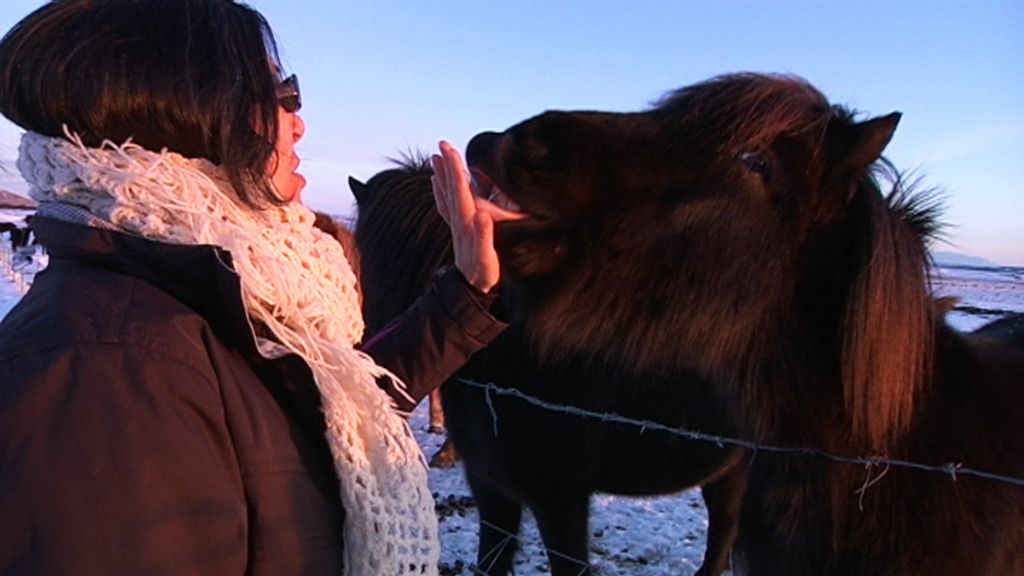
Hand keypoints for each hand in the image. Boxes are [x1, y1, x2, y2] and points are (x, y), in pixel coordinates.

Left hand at [431, 140, 522, 292]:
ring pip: (446, 195)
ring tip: (435, 157)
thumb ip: (484, 236)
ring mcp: (457, 224)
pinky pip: (447, 205)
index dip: (455, 170)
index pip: (460, 190)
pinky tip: (437, 183)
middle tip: (442, 145)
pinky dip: (441, 191)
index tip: (450, 150)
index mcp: (466, 222)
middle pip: (451, 188)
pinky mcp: (458, 229)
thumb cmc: (482, 273)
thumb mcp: (487, 257)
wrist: (471, 289)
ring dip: (441, 175)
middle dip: (447, 166)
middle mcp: (458, 220)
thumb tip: (482, 214)